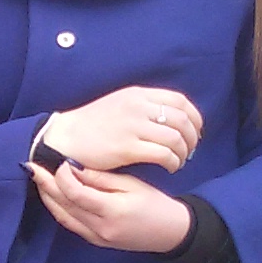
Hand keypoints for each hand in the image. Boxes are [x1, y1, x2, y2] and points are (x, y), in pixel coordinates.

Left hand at [31, 163, 194, 253]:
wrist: (169, 232)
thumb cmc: (155, 204)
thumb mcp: (132, 185)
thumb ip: (101, 179)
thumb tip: (74, 169)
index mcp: (111, 211)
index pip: (75, 193)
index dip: (62, 176)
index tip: (60, 162)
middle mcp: (99, 227)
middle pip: (64, 205)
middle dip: (46, 185)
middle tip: (33, 166)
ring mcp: (96, 237)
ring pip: (62, 217)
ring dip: (47, 197)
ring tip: (38, 179)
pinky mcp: (95, 241)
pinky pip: (70, 224)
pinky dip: (58, 209)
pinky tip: (52, 196)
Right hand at [41, 85, 203, 172]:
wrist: (65, 138)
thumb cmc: (92, 124)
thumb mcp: (119, 103)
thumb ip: (143, 106)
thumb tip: (170, 118)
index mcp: (138, 95)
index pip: (180, 101)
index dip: (194, 117)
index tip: (195, 131)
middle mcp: (138, 107)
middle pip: (182, 120)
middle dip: (192, 138)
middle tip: (190, 150)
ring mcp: (133, 127)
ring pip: (176, 138)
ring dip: (184, 153)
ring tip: (179, 161)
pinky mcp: (127, 147)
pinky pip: (163, 155)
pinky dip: (173, 162)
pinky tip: (170, 167)